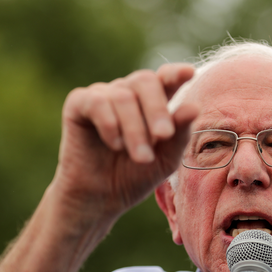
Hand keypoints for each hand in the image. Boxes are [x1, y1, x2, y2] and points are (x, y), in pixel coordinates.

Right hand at [53, 63, 198, 219]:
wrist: (100, 199)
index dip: (176, 73)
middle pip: (145, 80)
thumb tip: (194, 107)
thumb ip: (180, 135)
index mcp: (152, 102)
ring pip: (122, 96)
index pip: (165, 78)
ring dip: (135, 128)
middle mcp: (127, 93)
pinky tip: (115, 145)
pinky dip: (110, 124)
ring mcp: (102, 95)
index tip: (189, 72)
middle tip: (163, 134)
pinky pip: (97, 101)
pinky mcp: (78, 104)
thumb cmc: (135, 176)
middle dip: (157, 108)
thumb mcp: (165, 160)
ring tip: (140, 156)